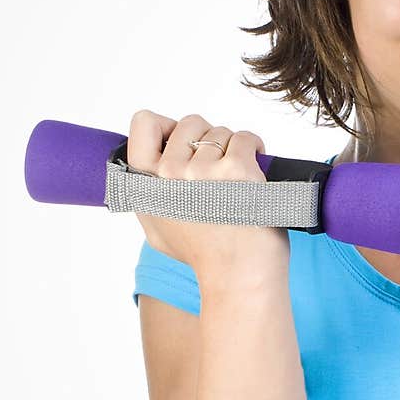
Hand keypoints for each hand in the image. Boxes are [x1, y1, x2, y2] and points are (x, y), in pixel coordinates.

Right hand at [127, 110, 289, 279]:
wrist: (237, 277)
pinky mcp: (237, 170)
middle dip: (207, 138)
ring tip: (237, 181)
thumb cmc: (202, 255)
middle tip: (218, 167)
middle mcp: (168, 173)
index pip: (144, 122)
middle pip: (190, 123)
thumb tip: (153, 161)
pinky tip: (255, 174)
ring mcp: (202, 170)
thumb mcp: (156, 226)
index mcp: (144, 183)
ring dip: (233, 149)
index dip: (167, 127)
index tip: (184, 145)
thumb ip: (147, 191)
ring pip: (221, 132)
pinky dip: (255, 149)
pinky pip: (246, 138)